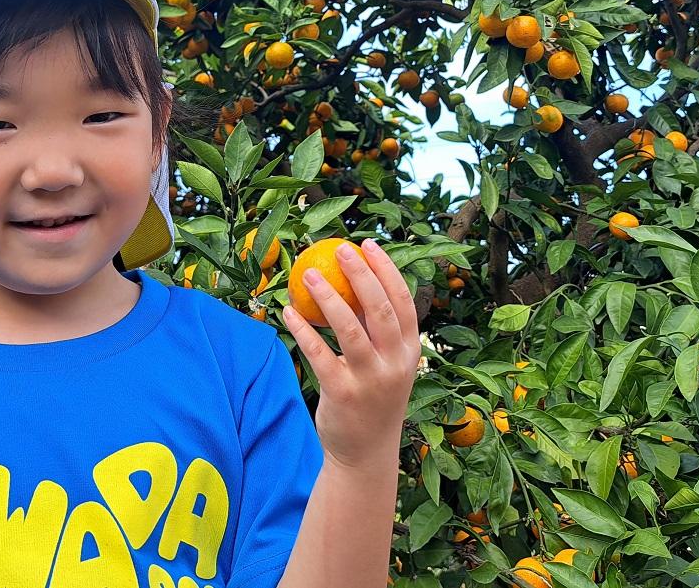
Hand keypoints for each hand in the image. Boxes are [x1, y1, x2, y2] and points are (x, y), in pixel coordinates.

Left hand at [281, 239, 421, 470]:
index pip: (403, 302)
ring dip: (327, 297)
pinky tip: (288, 311)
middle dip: (360, 274)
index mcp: (410, 351)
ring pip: (349, 328)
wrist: (366, 452)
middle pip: (379, 309)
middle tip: (340, 250)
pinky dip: (302, 330)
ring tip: (309, 274)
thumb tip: (356, 281)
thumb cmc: (374, 398)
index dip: (387, 270)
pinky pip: (319, 353)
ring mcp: (370, 379)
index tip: (368, 245)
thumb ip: (378, 331)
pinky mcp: (342, 393)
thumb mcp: (388, 364)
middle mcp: (395, 364)